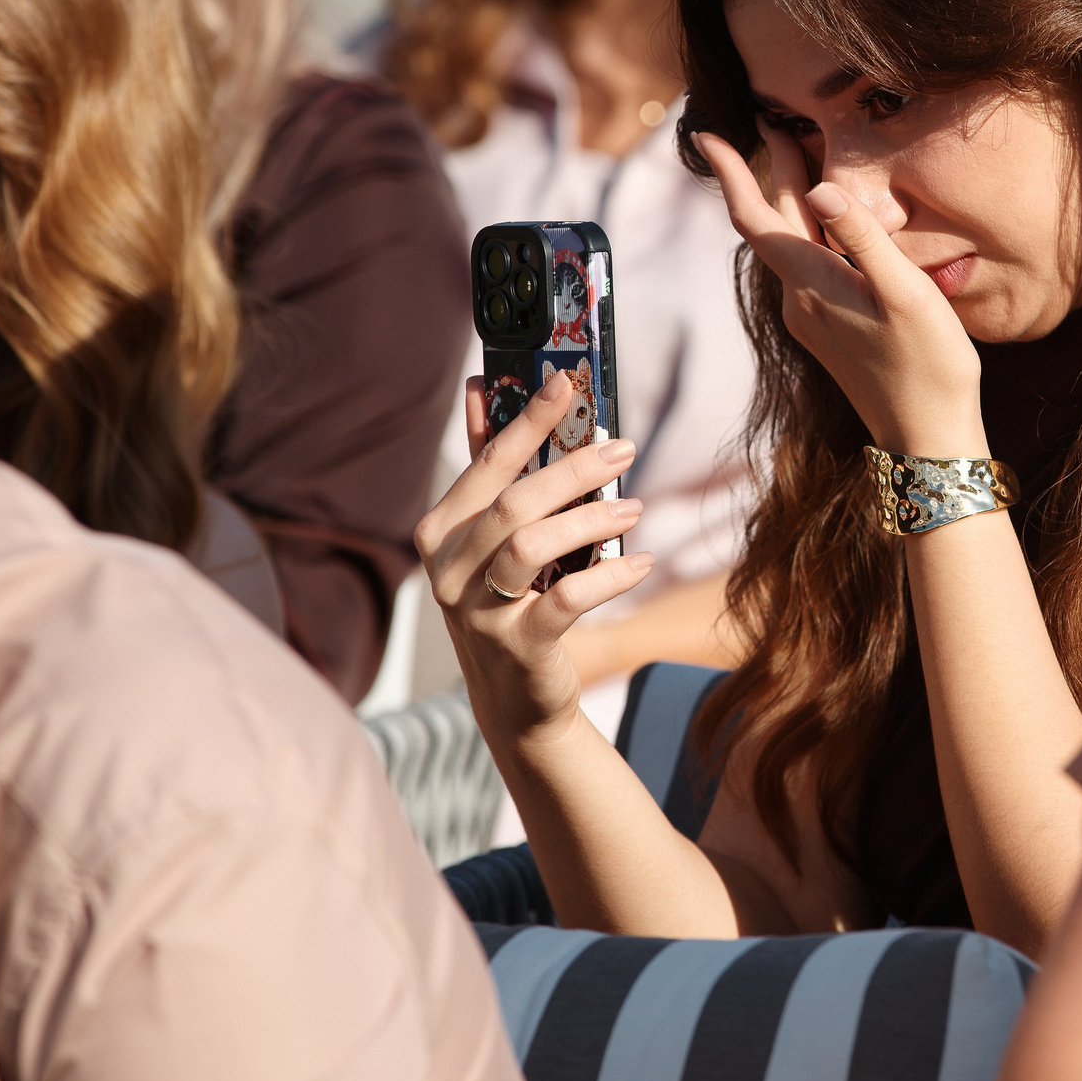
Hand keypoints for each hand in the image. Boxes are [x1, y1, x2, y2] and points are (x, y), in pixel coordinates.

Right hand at [414, 372, 654, 743]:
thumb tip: (480, 389)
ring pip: (531, 547)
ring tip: (635, 508)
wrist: (515, 697)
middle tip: (623, 448)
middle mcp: (447, 570)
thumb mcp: (493, 536)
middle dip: (572, 468)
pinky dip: (608, 576)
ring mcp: (476, 612)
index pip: (487, 463)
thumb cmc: (509, 598)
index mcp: (440, 531)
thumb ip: (489, 468)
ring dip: (591, 520)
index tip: (566, 382)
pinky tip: (641, 562)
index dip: (527, 420)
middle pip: (513, 503)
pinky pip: (565, 601)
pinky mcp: (516, 647)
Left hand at [695, 126, 986, 453]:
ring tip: (808, 155)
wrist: (928, 438)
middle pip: (774, 224)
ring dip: (795, 200)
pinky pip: (810, 266)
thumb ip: (863, 239)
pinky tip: (837, 221)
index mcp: (811, 284)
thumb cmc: (928, 365)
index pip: (753, 218)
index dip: (730, 173)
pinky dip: (814, 231)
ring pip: (793, 244)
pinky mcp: (830, 330)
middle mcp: (800, 300)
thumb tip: (823, 189)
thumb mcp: (906, 293)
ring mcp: (813, 318)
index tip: (705, 135)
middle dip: (772, 171)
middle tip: (778, 119)